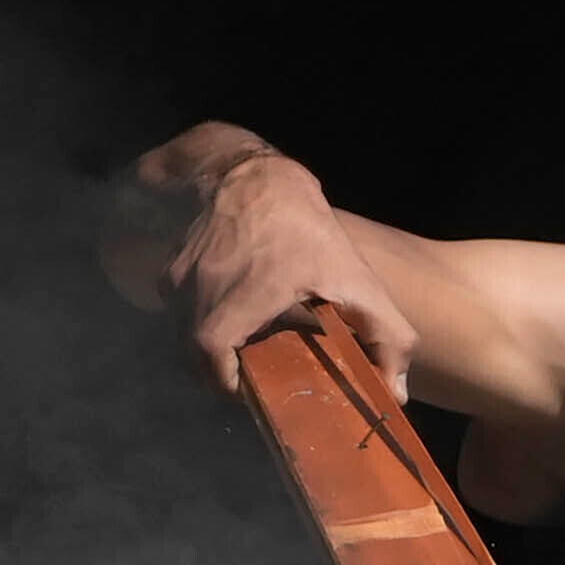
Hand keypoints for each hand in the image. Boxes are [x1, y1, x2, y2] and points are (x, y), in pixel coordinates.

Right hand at [106, 126, 413, 398]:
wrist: (251, 170)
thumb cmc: (301, 226)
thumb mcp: (354, 279)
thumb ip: (386, 336)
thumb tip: (396, 394)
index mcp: (227, 317)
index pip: (216, 378)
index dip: (239, 389)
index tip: (261, 386)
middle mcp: (191, 304)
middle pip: (199, 363)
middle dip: (227, 370)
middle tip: (259, 364)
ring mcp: (174, 285)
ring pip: (187, 337)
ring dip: (215, 343)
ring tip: (247, 335)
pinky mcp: (168, 268)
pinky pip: (180, 311)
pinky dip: (202, 316)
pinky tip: (232, 302)